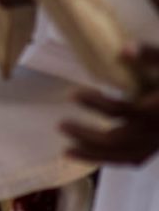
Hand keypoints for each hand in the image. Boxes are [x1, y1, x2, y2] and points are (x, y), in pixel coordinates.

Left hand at [60, 44, 158, 164]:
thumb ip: (149, 55)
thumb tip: (124, 50)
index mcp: (157, 108)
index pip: (122, 110)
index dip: (96, 103)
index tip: (73, 94)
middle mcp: (156, 129)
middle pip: (118, 138)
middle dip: (87, 135)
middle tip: (61, 125)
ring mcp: (157, 141)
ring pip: (124, 156)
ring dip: (94, 156)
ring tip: (66, 152)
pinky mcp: (156, 146)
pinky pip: (133, 159)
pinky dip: (110, 160)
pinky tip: (89, 156)